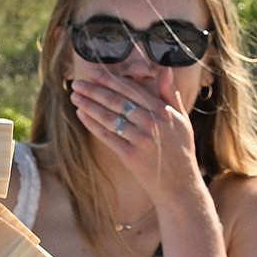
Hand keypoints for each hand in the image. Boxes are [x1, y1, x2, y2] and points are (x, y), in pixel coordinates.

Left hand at [68, 62, 202, 212]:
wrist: (180, 186)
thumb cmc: (181, 151)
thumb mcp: (181, 120)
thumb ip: (171, 95)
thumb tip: (165, 70)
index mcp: (163, 112)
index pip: (132, 90)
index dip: (111, 81)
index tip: (95, 73)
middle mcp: (152, 123)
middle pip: (117, 102)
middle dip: (94, 91)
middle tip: (77, 83)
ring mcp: (141, 140)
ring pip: (110, 118)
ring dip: (89, 106)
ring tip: (75, 97)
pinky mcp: (131, 156)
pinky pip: (107, 137)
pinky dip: (93, 125)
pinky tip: (81, 115)